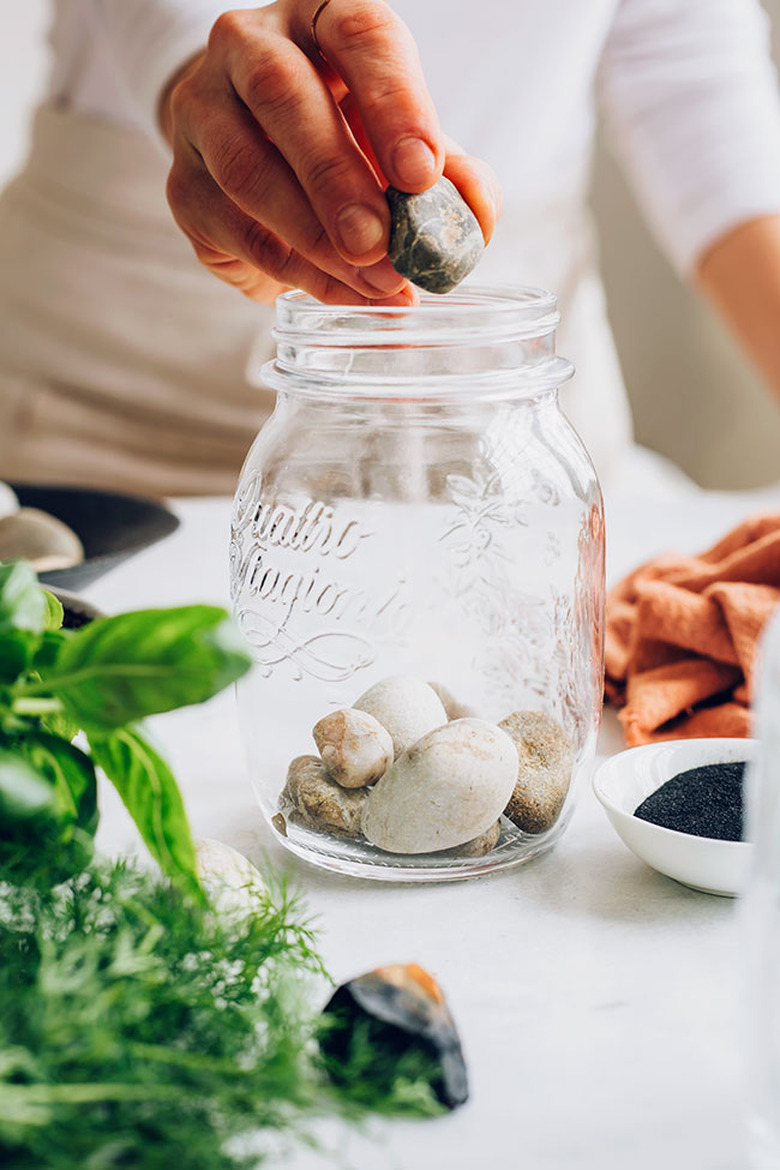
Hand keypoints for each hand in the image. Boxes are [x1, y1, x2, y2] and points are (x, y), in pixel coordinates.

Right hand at [161, 1, 500, 304]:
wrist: (252, 158)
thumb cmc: (344, 137)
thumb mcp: (403, 141)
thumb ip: (450, 172)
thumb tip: (477, 215)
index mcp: (318, 16)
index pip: (357, 33)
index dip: (394, 102)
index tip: (421, 173)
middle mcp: (248, 47)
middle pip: (282, 95)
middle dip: (336, 177)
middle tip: (379, 242)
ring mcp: (203, 113)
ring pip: (248, 170)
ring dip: (316, 236)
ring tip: (373, 279)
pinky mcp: (183, 186)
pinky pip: (238, 230)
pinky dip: (298, 271)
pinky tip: (343, 291)